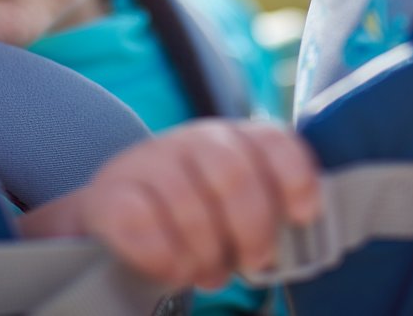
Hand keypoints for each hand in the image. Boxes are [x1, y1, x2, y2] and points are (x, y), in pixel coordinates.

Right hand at [18, 118, 320, 289]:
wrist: (116, 219)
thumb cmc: (195, 218)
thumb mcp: (235, 207)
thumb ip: (268, 208)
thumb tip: (306, 234)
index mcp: (233, 139)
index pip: (272, 140)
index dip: (294, 176)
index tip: (302, 215)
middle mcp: (192, 140)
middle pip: (234, 174)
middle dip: (251, 227)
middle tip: (251, 262)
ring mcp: (147, 161)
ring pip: (188, 200)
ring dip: (205, 251)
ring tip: (206, 273)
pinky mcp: (106, 194)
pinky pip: (138, 219)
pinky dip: (163, 254)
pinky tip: (171, 272)